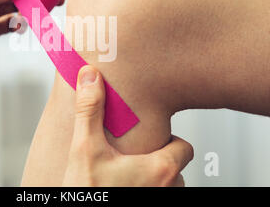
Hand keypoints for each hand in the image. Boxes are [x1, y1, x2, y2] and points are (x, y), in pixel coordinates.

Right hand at [62, 65, 193, 186]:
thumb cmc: (86, 191)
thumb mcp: (84, 147)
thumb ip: (89, 109)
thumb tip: (90, 74)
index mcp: (161, 170)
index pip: (185, 147)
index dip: (167, 141)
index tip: (146, 140)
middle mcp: (168, 191)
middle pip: (176, 167)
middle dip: (157, 160)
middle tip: (132, 156)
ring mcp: (159, 202)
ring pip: (167, 187)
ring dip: (152, 179)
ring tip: (126, 173)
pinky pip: (156, 195)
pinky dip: (145, 189)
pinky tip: (121, 185)